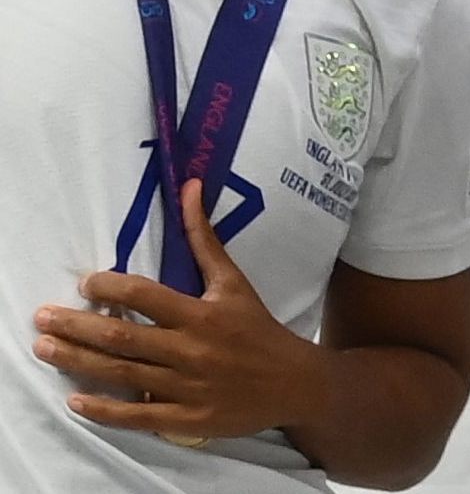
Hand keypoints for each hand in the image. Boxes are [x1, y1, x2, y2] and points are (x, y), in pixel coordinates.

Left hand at [33, 181, 326, 439]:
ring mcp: (185, 387)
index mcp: (203, 313)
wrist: (290, 381)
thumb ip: (204, 240)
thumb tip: (190, 188)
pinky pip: (135, 414)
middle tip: (42, 318)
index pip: (147, 297)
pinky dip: (103, 409)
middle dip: (78, 327)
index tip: (85, 283)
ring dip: (78, 362)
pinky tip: (75, 399)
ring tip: (45, 349)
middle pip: (124, 337)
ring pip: (121, 373)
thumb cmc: (257, 326)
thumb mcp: (234, 281)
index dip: (112, 288)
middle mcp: (190, 349)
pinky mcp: (183, 418)